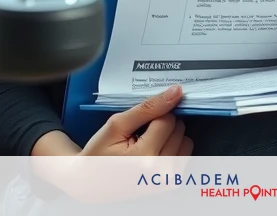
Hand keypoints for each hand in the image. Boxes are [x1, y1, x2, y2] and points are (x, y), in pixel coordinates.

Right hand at [30, 85, 193, 204]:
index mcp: (145, 157)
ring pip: (186, 141)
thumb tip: (176, 92)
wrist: (90, 183)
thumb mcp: (117, 125)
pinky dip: (172, 149)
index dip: (154, 115)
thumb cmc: (99, 153)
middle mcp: (161, 172)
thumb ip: (148, 107)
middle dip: (163, 125)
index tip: (140, 121)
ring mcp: (168, 181)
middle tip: (141, 133)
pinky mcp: (171, 184)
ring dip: (170, 137)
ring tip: (148, 143)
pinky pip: (184, 155)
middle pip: (179, 130)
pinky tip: (154, 152)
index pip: (168, 119)